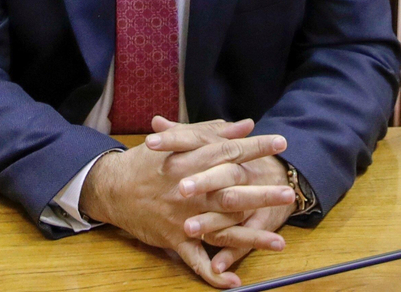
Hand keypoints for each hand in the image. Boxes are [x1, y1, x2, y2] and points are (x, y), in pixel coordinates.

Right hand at [80, 118, 293, 287]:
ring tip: (279, 241)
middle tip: (288, 194)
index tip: (280, 142)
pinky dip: (214, 273)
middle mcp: (188, 191)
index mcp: (188, 162)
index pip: (227, 153)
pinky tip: (234, 281)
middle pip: (229, 192)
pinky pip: (197, 260)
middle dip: (261, 194)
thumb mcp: (175, 142)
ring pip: (220, 229)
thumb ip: (211, 133)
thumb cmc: (146, 162)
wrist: (112, 188)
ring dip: (251, 237)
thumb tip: (245, 125)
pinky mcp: (174, 239)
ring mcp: (182, 218)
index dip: (254, 148)